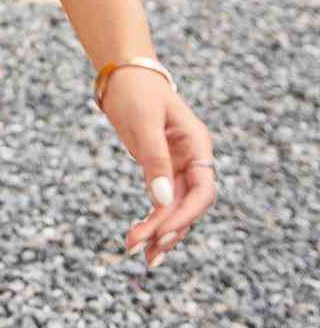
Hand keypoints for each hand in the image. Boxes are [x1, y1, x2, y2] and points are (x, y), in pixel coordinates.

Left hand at [99, 66, 216, 268]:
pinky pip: (162, 200)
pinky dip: (153, 219)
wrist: (124, 73)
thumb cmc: (137, 90)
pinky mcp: (161, 168)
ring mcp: (178, 165)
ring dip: (160, 231)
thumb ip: (154, 160)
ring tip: (139, 254)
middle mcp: (193, 159)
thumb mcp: (144, 122)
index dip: (186, 215)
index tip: (163, 232)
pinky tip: (142, 238)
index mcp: (198, 145)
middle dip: (168, 229)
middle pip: (188, 205)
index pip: (202, 191)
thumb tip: (161, 200)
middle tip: (143, 252)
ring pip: (175, 207)